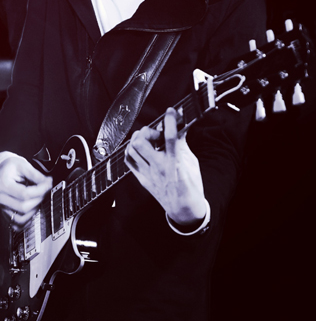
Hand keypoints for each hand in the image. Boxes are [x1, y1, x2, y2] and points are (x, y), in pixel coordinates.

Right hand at [0, 154, 51, 227]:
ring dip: (33, 211)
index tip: (48, 184)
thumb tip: (47, 182)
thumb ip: (35, 174)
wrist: (0, 171)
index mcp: (3, 185)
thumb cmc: (10, 167)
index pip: (24, 194)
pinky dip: (27, 222)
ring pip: (21, 219)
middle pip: (24, 207)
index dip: (40, 190)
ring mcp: (3, 208)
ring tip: (37, 200)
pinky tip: (32, 211)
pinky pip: (17, 225)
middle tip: (44, 191)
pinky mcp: (6, 214)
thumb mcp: (22, 165)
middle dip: (38, 199)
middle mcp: (1, 198)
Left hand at [124, 108, 207, 226]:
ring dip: (137, 139)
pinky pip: (128, 161)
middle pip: (142, 143)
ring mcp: (148, 174)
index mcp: (175, 163)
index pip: (171, 137)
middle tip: (155, 132)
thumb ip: (183, 144)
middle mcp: (159, 167)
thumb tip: (180, 127)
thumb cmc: (191, 186)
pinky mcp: (142, 179)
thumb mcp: (192, 162)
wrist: (184, 209)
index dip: (170, 121)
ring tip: (146, 139)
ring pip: (131, 150)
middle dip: (147, 131)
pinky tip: (138, 148)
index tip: (171, 112)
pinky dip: (130, 150)